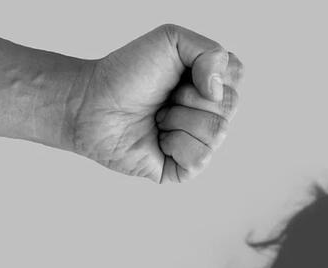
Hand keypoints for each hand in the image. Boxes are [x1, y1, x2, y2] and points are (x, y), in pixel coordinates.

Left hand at [73, 24, 242, 182]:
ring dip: (180, 120)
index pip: (236, 76)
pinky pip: (200, 158)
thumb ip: (210, 51)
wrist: (91, 104)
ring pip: (217, 133)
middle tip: (165, 96)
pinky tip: (158, 139)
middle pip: (229, 106)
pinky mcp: (185, 167)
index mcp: (210, 83)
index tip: (180, 74)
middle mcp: (209, 113)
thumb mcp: (171, 39)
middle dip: (191, 97)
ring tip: (158, 117)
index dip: (209, 73)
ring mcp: (199, 141)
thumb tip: (218, 90)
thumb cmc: (127, 73)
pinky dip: (175, 145)